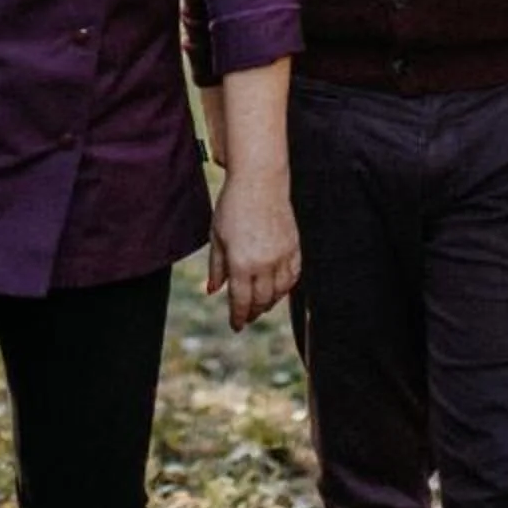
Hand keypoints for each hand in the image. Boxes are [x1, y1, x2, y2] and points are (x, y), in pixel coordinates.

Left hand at [206, 169, 299, 331]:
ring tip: (261, 305)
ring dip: (270, 302)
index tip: (236, 325)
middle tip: (247, 317)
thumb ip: (216, 267)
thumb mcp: (217, 237)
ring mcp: (282, 256)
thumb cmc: (233, 206)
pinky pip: (293, 276)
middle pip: (261, 300)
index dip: (238, 317)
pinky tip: (279, 289)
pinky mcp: (294, 247)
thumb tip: (212, 291)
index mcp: (241, 263)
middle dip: (253, 312)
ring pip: (280, 292)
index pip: (241, 301)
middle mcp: (264, 264)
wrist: (260, 181)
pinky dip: (286, 287)